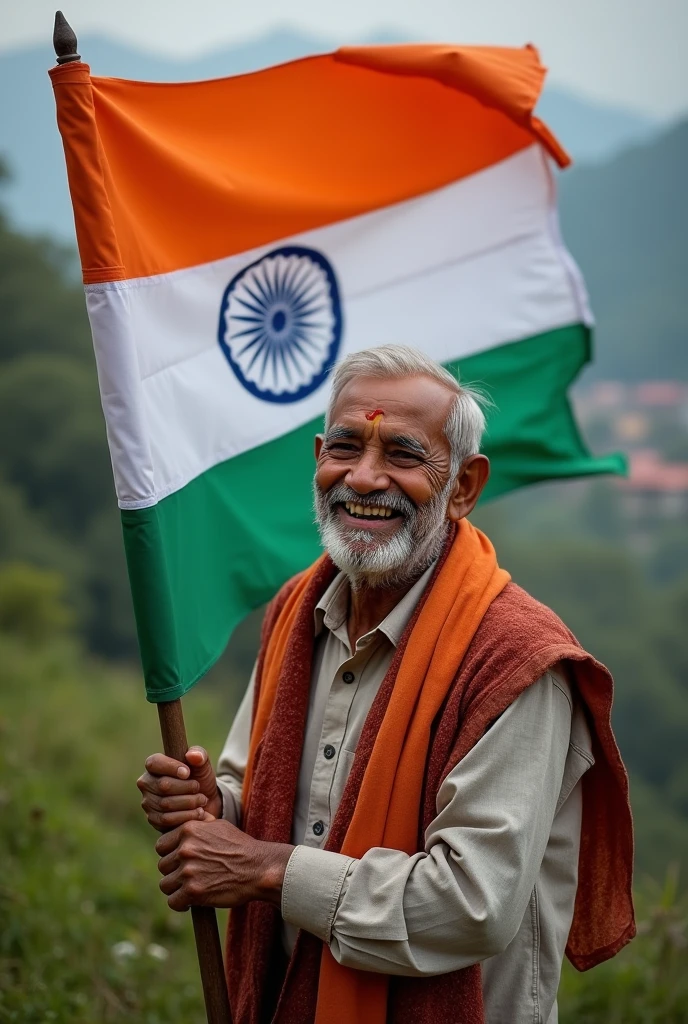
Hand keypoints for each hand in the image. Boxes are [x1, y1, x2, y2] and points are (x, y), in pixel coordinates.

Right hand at [137, 746, 222, 830]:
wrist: (204, 803)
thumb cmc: (199, 778)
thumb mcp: (202, 764)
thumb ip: (199, 754)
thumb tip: (192, 755)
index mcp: (155, 766)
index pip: (154, 763)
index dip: (171, 767)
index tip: (188, 772)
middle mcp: (147, 784)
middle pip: (163, 785)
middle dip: (187, 787)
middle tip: (198, 788)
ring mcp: (148, 803)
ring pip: (166, 803)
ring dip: (189, 802)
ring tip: (202, 800)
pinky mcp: (153, 820)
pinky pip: (167, 819)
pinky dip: (186, 816)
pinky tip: (198, 812)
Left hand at [155, 819, 293, 911]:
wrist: (257, 868)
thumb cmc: (240, 846)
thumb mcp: (219, 826)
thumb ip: (200, 823)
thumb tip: (191, 815)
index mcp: (188, 830)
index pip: (161, 845)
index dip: (169, 854)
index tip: (178, 862)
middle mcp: (185, 849)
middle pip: (162, 866)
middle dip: (173, 872)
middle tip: (187, 876)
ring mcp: (188, 871)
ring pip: (165, 885)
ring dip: (176, 888)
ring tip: (188, 889)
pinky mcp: (193, 891)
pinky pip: (173, 901)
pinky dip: (180, 904)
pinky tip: (189, 902)